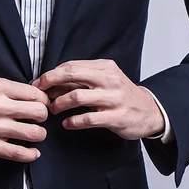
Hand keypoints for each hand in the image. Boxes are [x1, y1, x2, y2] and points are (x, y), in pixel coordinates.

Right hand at [0, 77, 49, 161]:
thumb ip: (8, 89)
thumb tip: (32, 95)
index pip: (36, 94)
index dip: (43, 100)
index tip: (42, 105)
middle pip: (39, 112)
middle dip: (43, 116)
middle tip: (39, 119)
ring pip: (34, 133)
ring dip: (39, 135)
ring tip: (36, 134)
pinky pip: (19, 153)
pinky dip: (31, 154)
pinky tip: (33, 152)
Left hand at [32, 60, 164, 139]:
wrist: (149, 110)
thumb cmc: (120, 94)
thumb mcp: (104, 79)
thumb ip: (81, 79)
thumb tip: (52, 82)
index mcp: (104, 67)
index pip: (71, 66)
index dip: (52, 74)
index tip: (39, 83)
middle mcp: (109, 79)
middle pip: (72, 74)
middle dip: (51, 82)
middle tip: (40, 93)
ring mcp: (113, 98)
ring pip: (78, 96)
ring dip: (60, 103)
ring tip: (53, 109)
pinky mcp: (117, 117)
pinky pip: (89, 119)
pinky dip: (73, 121)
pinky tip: (67, 123)